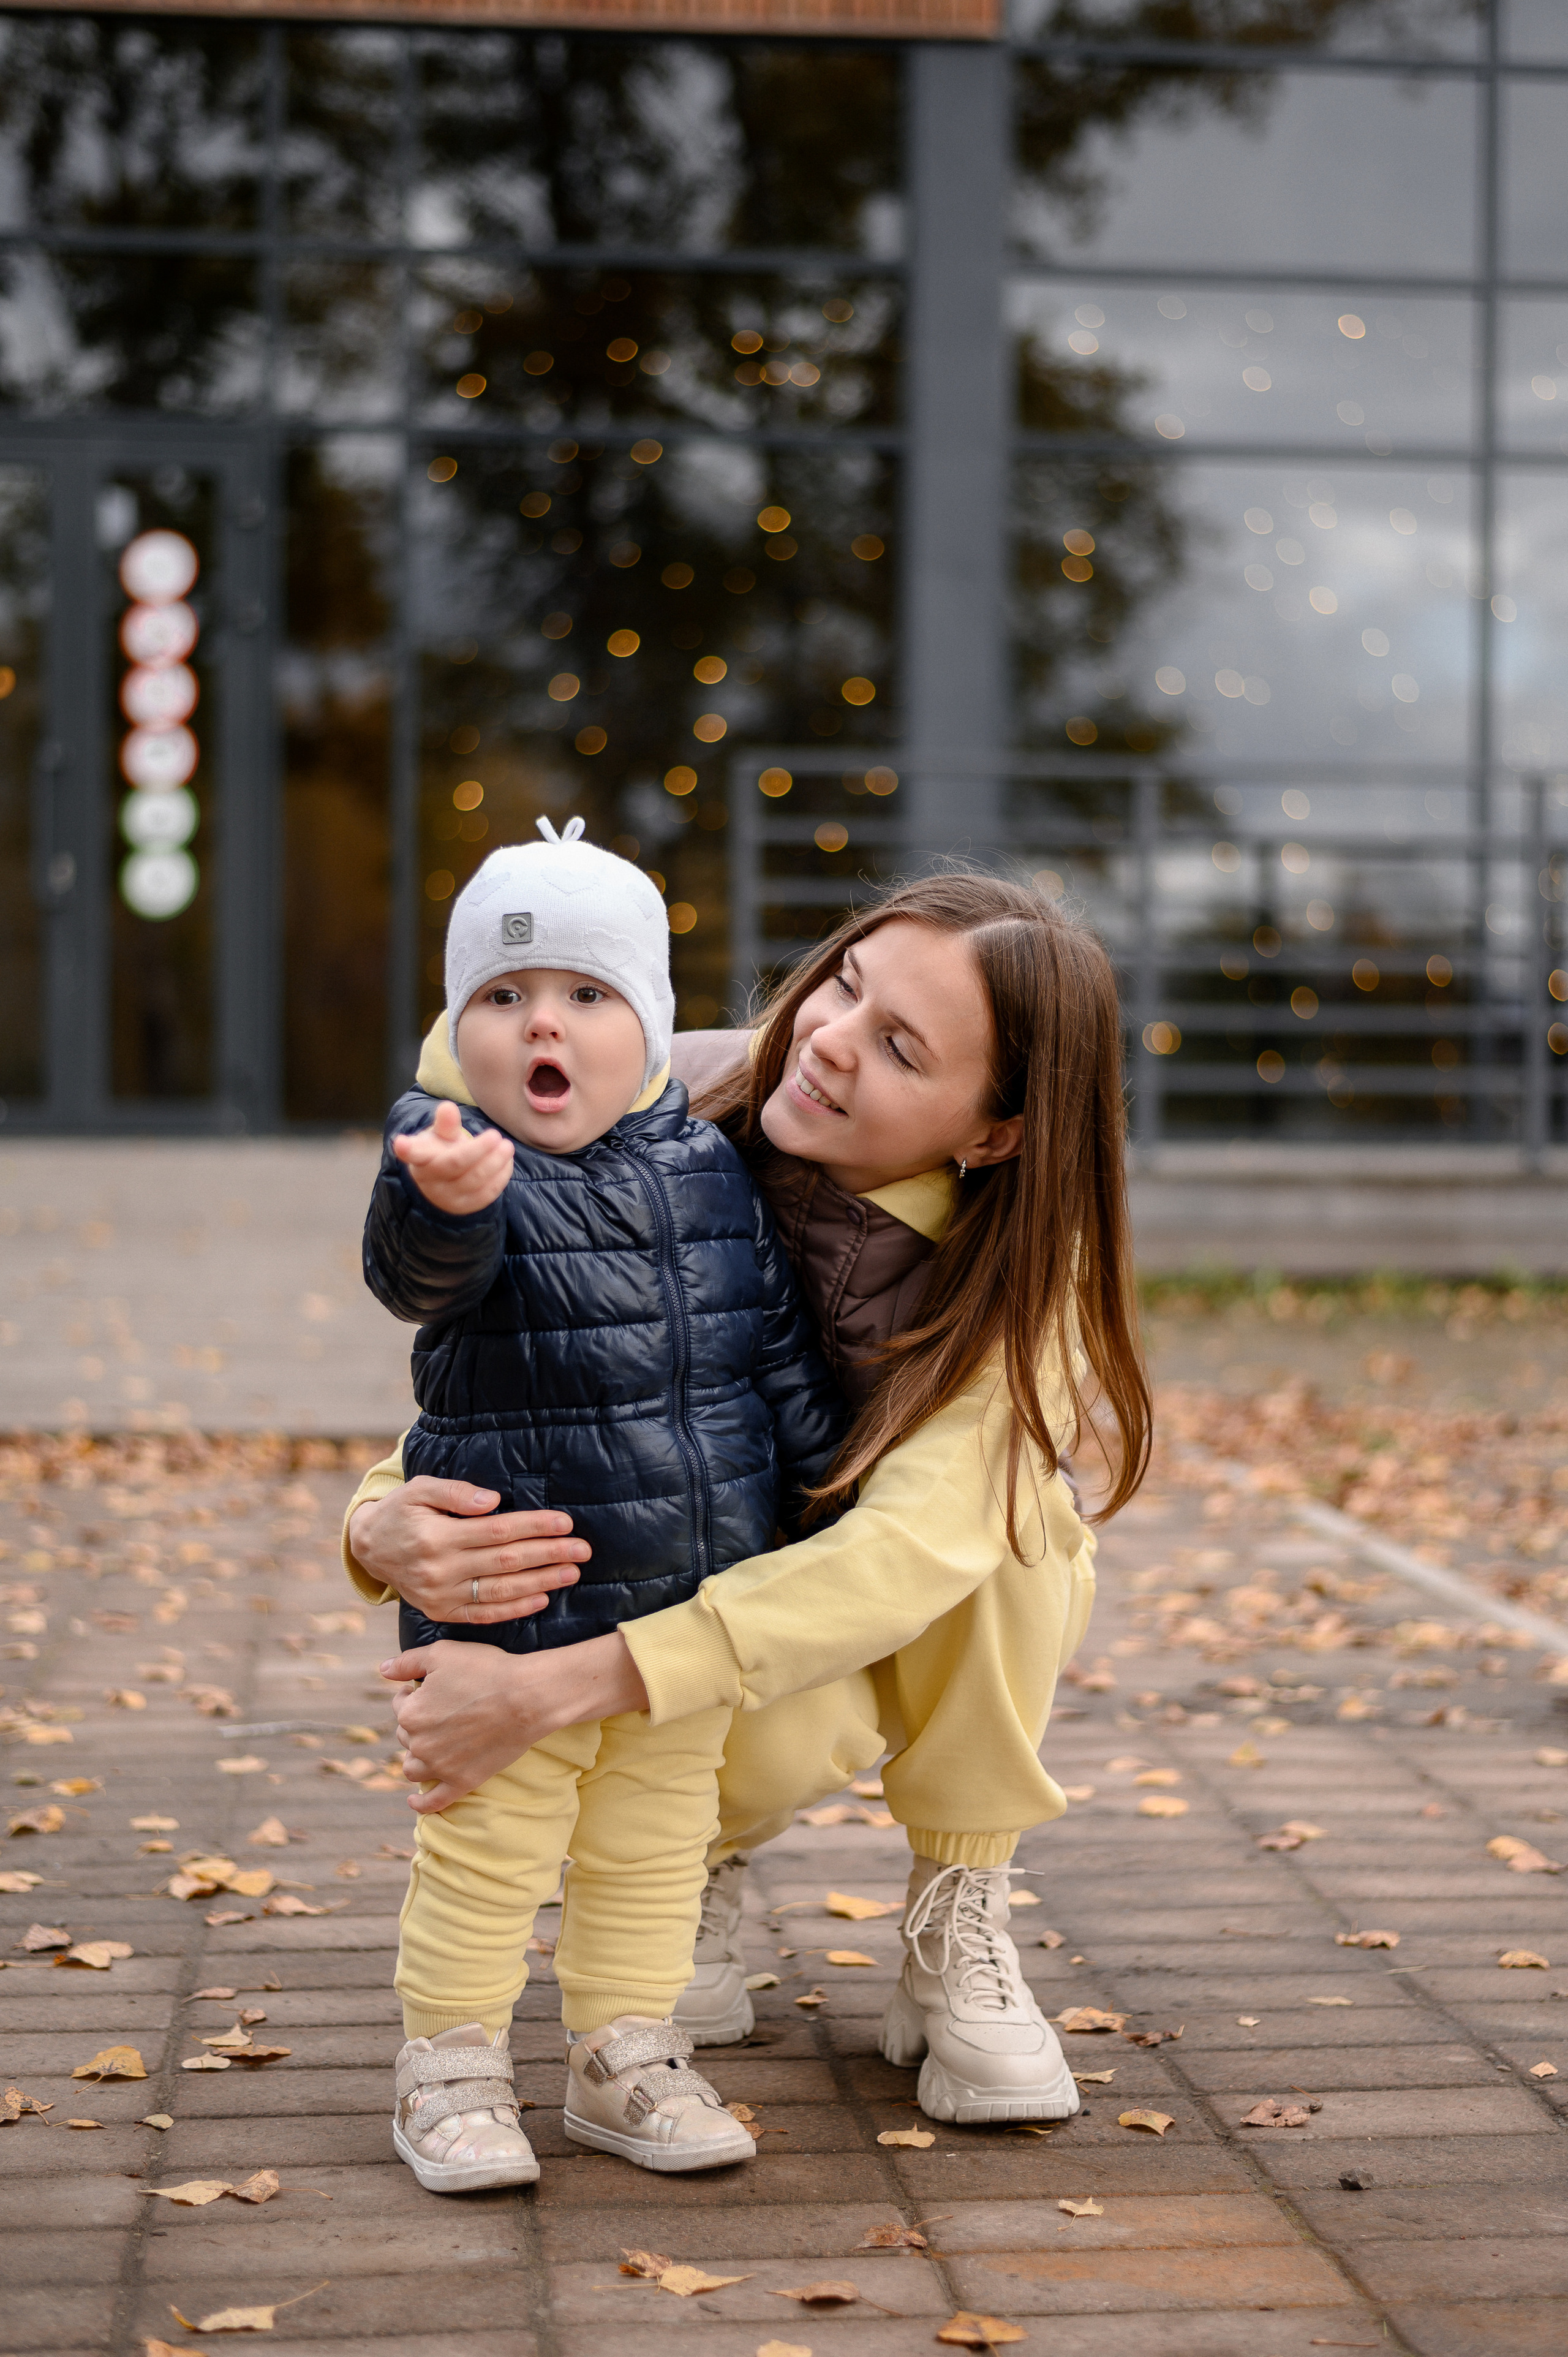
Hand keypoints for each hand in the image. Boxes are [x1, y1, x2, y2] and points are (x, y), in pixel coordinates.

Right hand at [348, 1477, 588, 1624]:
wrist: (369, 1548)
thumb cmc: (401, 1512)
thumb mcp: (419, 1489)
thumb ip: (454, 1492)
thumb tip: (491, 1501)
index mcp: (436, 1537)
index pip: (497, 1532)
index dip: (533, 1527)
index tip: (565, 1523)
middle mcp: (439, 1570)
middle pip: (505, 1562)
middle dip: (548, 1554)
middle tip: (582, 1549)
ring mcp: (440, 1596)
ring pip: (499, 1591)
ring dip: (540, 1582)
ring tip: (571, 1572)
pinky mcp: (441, 1613)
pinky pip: (483, 1615)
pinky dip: (514, 1608)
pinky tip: (542, 1599)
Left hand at [383, 1632, 649, 1811]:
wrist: (526, 1698)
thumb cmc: (486, 1670)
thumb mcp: (442, 1653)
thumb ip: (407, 1662)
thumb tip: (384, 1670)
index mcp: (410, 1713)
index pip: (400, 1706)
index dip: (413, 1695)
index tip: (429, 1690)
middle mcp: (419, 1743)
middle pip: (406, 1736)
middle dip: (418, 1724)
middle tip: (442, 1711)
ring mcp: (440, 1767)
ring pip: (412, 1768)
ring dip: (416, 1757)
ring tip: (431, 1747)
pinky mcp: (461, 1782)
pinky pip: (432, 1801)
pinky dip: (420, 1804)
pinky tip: (414, 1802)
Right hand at [393, 1098, 513, 1214]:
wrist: (444, 1183)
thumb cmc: (441, 1151)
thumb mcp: (440, 1136)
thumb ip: (445, 1123)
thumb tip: (448, 1107)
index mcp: (420, 1159)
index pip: (413, 1153)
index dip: (406, 1149)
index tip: (400, 1142)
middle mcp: (430, 1181)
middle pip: (455, 1164)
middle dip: (478, 1149)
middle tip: (495, 1135)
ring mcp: (447, 1198)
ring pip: (474, 1181)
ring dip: (494, 1163)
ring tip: (507, 1146)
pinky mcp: (465, 1208)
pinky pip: (486, 1194)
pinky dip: (499, 1177)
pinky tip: (506, 1162)